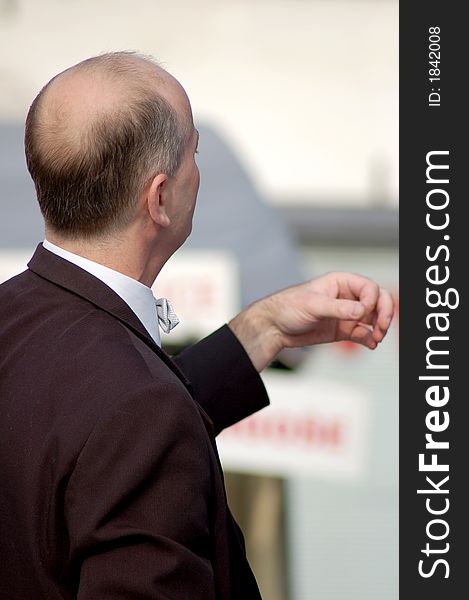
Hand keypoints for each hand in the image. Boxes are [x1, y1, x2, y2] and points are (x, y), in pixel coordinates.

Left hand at [229, 272, 394, 371]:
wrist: (274, 327)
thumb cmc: (288, 307)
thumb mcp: (312, 305)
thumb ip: (338, 308)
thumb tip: (361, 311)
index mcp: (341, 282)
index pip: (369, 287)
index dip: (372, 300)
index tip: (363, 313)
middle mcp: (347, 297)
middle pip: (377, 301)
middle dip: (384, 313)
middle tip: (381, 327)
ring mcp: (347, 314)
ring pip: (374, 318)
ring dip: (379, 328)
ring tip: (376, 338)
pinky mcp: (343, 330)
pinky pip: (364, 334)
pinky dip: (370, 339)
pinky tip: (371, 344)